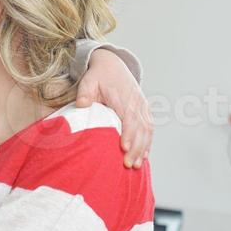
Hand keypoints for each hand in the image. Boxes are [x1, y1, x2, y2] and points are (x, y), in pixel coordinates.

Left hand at [76, 48, 152, 167]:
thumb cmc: (98, 76)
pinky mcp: (144, 110)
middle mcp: (136, 103)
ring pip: (147, 130)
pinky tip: (144, 157)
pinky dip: (147, 143)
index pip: (128, 117)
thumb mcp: (88, 81)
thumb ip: (85, 93)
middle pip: (140, 128)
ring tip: (136, 165)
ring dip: (143, 149)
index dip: (128, 133)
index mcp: (123, 97)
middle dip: (136, 148)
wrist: (112, 65)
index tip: (124, 148)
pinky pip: (149, 128)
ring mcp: (142, 107)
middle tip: (128, 164)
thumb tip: (81, 105)